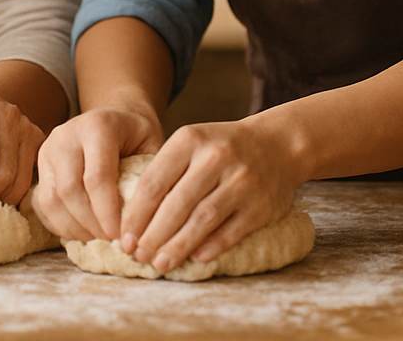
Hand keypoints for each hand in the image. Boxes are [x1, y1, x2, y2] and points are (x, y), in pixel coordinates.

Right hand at [35, 104, 163, 241]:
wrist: (115, 116)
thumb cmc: (136, 135)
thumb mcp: (152, 145)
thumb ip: (148, 175)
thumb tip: (145, 219)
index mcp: (97, 126)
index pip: (97, 178)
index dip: (107, 212)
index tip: (120, 235)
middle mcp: (66, 135)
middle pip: (69, 190)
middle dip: (90, 224)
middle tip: (110, 241)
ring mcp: (48, 149)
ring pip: (51, 200)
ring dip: (74, 228)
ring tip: (96, 239)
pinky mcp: (39, 165)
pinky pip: (41, 203)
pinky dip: (59, 225)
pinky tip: (80, 233)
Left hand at [122, 119, 301, 273]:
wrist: (278, 145)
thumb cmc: (222, 149)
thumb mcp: (192, 144)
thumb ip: (166, 172)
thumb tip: (134, 221)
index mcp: (190, 139)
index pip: (154, 182)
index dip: (135, 214)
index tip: (123, 237)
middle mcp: (216, 157)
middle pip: (176, 205)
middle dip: (153, 235)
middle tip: (138, 255)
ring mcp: (240, 182)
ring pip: (202, 220)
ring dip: (178, 246)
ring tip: (160, 263)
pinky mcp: (260, 205)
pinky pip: (230, 231)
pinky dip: (211, 247)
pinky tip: (195, 259)